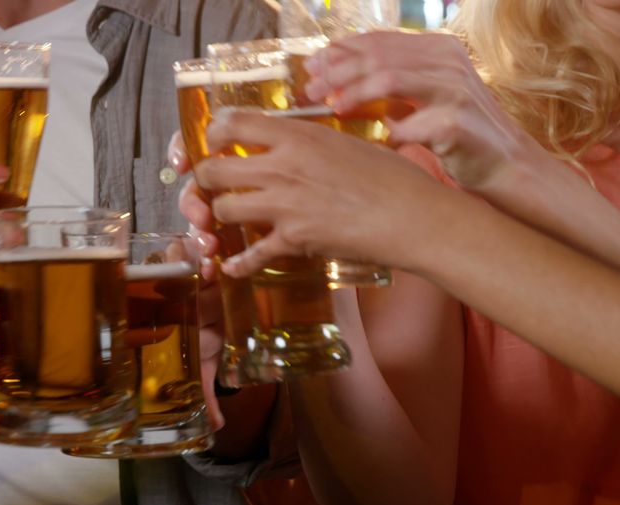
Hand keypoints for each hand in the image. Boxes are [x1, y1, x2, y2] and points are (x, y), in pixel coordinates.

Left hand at [195, 111, 451, 277]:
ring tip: (232, 214)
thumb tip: (289, 141)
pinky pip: (250, 255)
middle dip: (206, 177)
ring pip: (222, 209)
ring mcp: (284, 206)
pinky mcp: (293, 241)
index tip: (217, 140)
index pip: (232, 123)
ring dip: (222, 214)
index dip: (215, 133)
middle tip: (214, 181)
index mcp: (296, 136)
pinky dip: (238, 264)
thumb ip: (309, 140)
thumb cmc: (392, 177)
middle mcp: (282, 168)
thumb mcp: (346, 140)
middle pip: (213, 169)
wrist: (412, 217)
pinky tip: (232, 265)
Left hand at [305, 30, 548, 193]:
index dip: (341, 51)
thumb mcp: (424, 97)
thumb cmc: (457, 133)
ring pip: (388, 79)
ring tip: (333, 107)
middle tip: (311, 89)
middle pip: (378, 56)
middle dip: (338, 71)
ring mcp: (455, 88)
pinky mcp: (456, 122)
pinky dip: (392, 134)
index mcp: (439, 48)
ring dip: (353, 93)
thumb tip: (334, 77)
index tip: (313, 66)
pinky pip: (407, 126)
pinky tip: (386, 141)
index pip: (380, 40)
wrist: (505, 164)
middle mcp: (449, 60)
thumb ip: (390, 82)